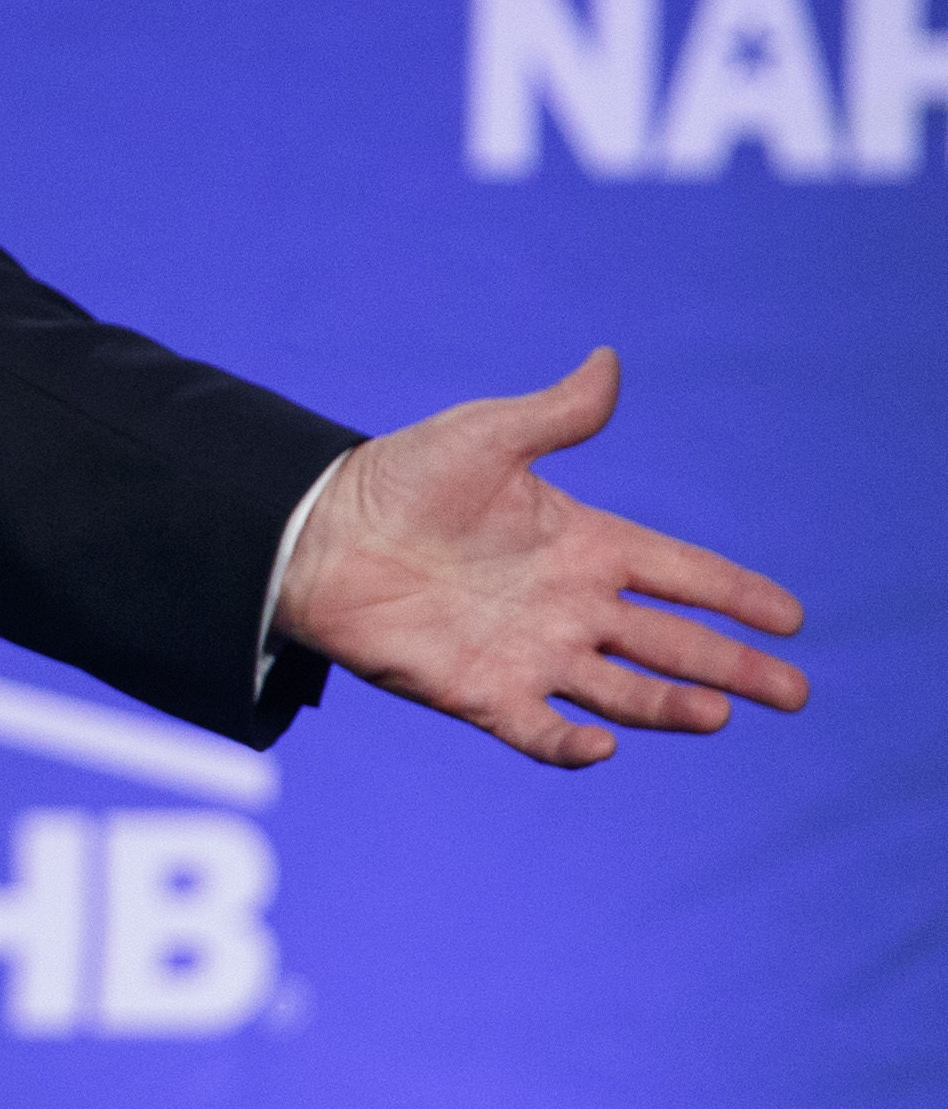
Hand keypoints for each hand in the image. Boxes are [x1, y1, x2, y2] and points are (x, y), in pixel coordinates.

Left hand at [275, 347, 805, 768]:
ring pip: (619, 691)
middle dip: (733, 666)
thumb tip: (609, 360)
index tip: (792, 616)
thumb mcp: (485, 437)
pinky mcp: (478, 690)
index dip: (735, 594)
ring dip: (670, 706)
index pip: (680, 572)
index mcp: (582, 544)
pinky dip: (568, 745)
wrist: (313, 531)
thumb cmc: (398, 479)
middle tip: (794, 691)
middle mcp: (568, 605)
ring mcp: (527, 652)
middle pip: (670, 642)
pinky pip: (534, 729)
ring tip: (719, 712)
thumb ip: (555, 414)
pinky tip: (603, 747)